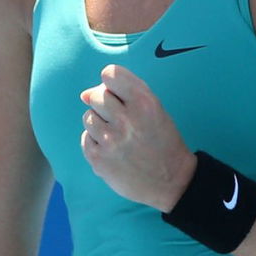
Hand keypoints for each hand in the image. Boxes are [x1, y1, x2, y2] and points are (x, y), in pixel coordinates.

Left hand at [80, 64, 196, 211]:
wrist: (171, 181)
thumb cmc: (162, 140)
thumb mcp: (155, 108)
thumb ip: (124, 92)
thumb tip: (84, 94)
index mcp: (144, 103)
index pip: (110, 73)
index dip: (112, 81)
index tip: (119, 93)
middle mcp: (126, 120)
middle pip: (95, 95)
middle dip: (105, 104)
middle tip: (121, 119)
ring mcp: (110, 141)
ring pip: (88, 116)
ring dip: (100, 123)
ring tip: (117, 135)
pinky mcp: (99, 159)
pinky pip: (85, 138)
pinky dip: (96, 142)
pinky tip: (113, 149)